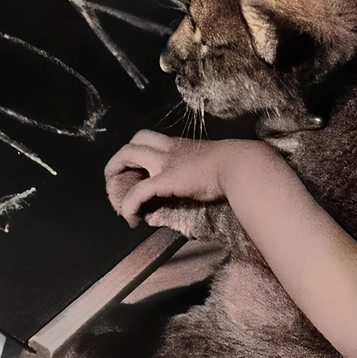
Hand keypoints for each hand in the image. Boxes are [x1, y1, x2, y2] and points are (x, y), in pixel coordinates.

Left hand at [104, 130, 263, 226]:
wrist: (241, 166)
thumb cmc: (234, 167)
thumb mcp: (210, 168)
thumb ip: (194, 179)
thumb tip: (187, 192)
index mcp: (180, 145)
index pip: (149, 138)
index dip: (138, 150)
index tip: (137, 171)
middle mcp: (168, 149)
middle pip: (133, 142)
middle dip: (119, 160)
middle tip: (117, 182)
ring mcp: (165, 162)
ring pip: (127, 155)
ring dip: (115, 174)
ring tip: (117, 199)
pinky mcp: (165, 179)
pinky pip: (138, 191)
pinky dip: (129, 205)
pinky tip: (130, 219)